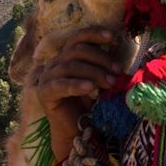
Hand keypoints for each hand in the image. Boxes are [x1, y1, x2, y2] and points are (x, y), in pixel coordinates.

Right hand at [35, 26, 121, 159]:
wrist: (75, 132)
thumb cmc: (89, 106)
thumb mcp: (99, 81)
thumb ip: (104, 67)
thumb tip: (121, 55)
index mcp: (66, 57)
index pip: (77, 38)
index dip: (93, 34)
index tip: (112, 37)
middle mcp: (54, 64)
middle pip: (76, 50)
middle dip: (100, 58)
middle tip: (117, 71)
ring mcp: (47, 78)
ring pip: (70, 66)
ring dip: (94, 72)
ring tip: (110, 83)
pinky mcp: (44, 94)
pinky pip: (60, 85)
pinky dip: (77, 85)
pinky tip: (91, 88)